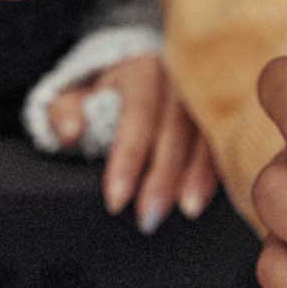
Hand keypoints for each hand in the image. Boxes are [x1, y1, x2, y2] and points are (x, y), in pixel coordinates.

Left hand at [45, 53, 219, 232]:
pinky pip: (222, 142)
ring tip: (187, 210)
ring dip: (198, 176)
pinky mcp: (219, 113)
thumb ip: (64, 112)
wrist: (139, 73)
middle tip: (149, 217)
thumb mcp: (76, 96)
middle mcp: (180, 77)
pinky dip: (216, 172)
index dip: (128, 158)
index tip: (116, 199)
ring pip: (205, 135)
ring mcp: (203, 94)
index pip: (138, 114)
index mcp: (143, 69)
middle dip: (164, 176)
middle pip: (175, 128)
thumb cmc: (105, 93)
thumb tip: (70, 132)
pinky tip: (204, 198)